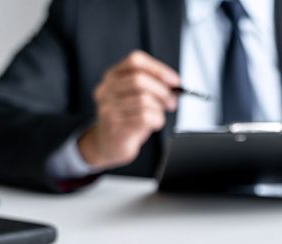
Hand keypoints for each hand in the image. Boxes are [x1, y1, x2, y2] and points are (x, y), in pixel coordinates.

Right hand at [78, 50, 179, 169]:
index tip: (174, 80)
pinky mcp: (115, 126)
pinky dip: (157, 120)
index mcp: (112, 77)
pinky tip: (153, 124)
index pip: (135, 61)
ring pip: (143, 99)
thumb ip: (151, 87)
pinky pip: (144, 118)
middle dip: (162, 91)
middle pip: (139, 79)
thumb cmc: (127, 118)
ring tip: (159, 114)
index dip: (158, 69)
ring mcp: (108, 108)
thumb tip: (174, 84)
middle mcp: (106, 89)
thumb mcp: (135, 97)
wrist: (108, 144)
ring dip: (159, 108)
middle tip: (171, 101)